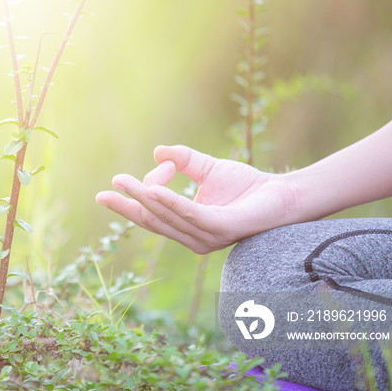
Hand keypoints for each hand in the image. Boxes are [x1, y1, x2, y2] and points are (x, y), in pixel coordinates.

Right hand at [95, 145, 298, 253]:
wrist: (284, 194)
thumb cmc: (247, 186)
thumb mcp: (206, 169)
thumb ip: (182, 160)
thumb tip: (156, 152)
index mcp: (187, 227)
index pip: (151, 216)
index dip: (131, 200)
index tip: (116, 181)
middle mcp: (194, 237)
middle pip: (153, 220)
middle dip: (128, 204)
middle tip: (107, 189)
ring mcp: (207, 237)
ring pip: (167, 217)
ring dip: (143, 198)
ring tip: (124, 181)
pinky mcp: (222, 229)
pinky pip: (190, 215)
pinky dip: (170, 202)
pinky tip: (153, 189)